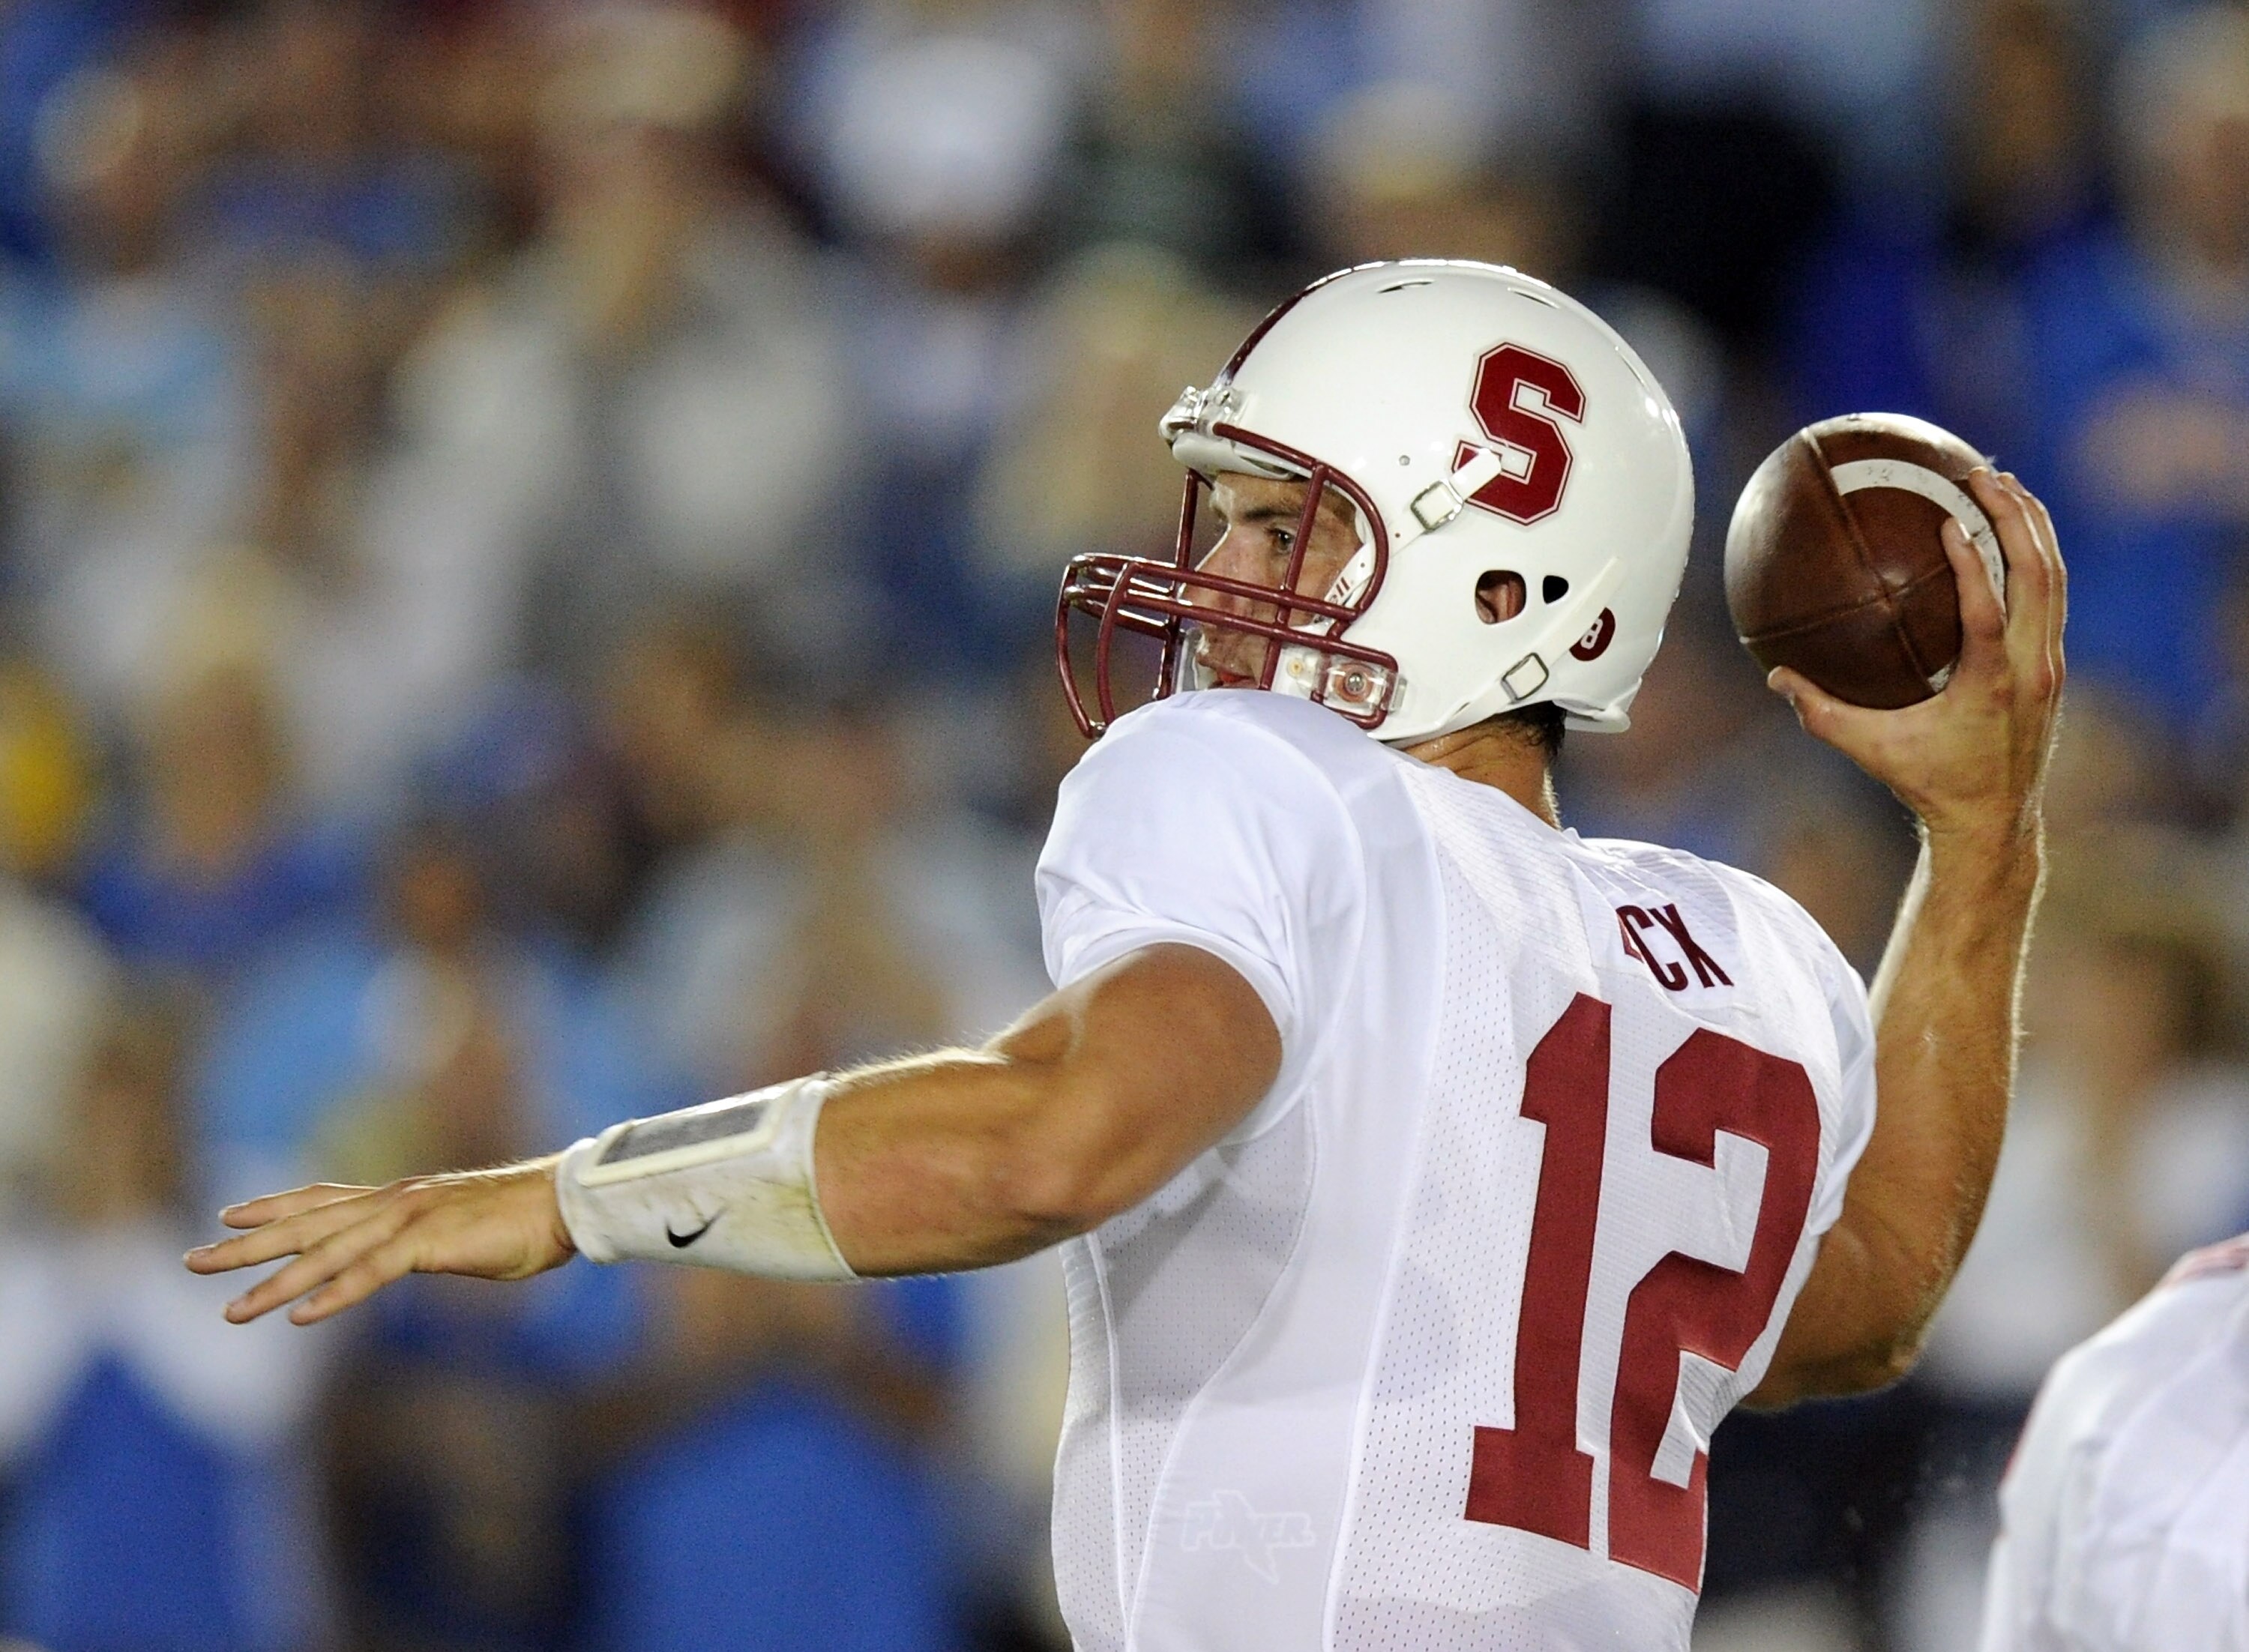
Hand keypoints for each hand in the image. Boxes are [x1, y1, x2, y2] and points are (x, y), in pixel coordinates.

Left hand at [184, 1159, 575, 1324]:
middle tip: (194, 1261)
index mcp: (400, 1198)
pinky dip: (332, 1294)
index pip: (321, 1198)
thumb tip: (413, 1255)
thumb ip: (425, 1240)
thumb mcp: (460, 1229)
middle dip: (246, 1245)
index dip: (273, 1206)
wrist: (566, 1203)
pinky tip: (300, 1316)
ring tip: (232, 1309)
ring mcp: (408, 1220)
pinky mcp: (428, 1243)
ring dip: (275, 1283)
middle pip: (305, 1223)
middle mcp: (393, 1202)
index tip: (228, 1214)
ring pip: (326, 1253)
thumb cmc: (525, 1220)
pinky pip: (370, 1274)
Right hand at [1769, 469, 2064, 853]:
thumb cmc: (1930, 783)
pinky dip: (2036, 554)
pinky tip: (2013, 528)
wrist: (1995, 819)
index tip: (1954, 523)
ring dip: (2033, 525)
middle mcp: (2032, 669)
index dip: (1975, 567)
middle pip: (2040, 578)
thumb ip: (1822, 714)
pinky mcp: (2053, 665)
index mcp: (1991, 685)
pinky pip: (2052, 595)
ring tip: (2004, 483)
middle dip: (2016, 518)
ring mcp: (2050, 665)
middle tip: (1982, 475)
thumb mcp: (1870, 751)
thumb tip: (1774, 678)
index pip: (1990, 615)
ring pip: (2055, 579)